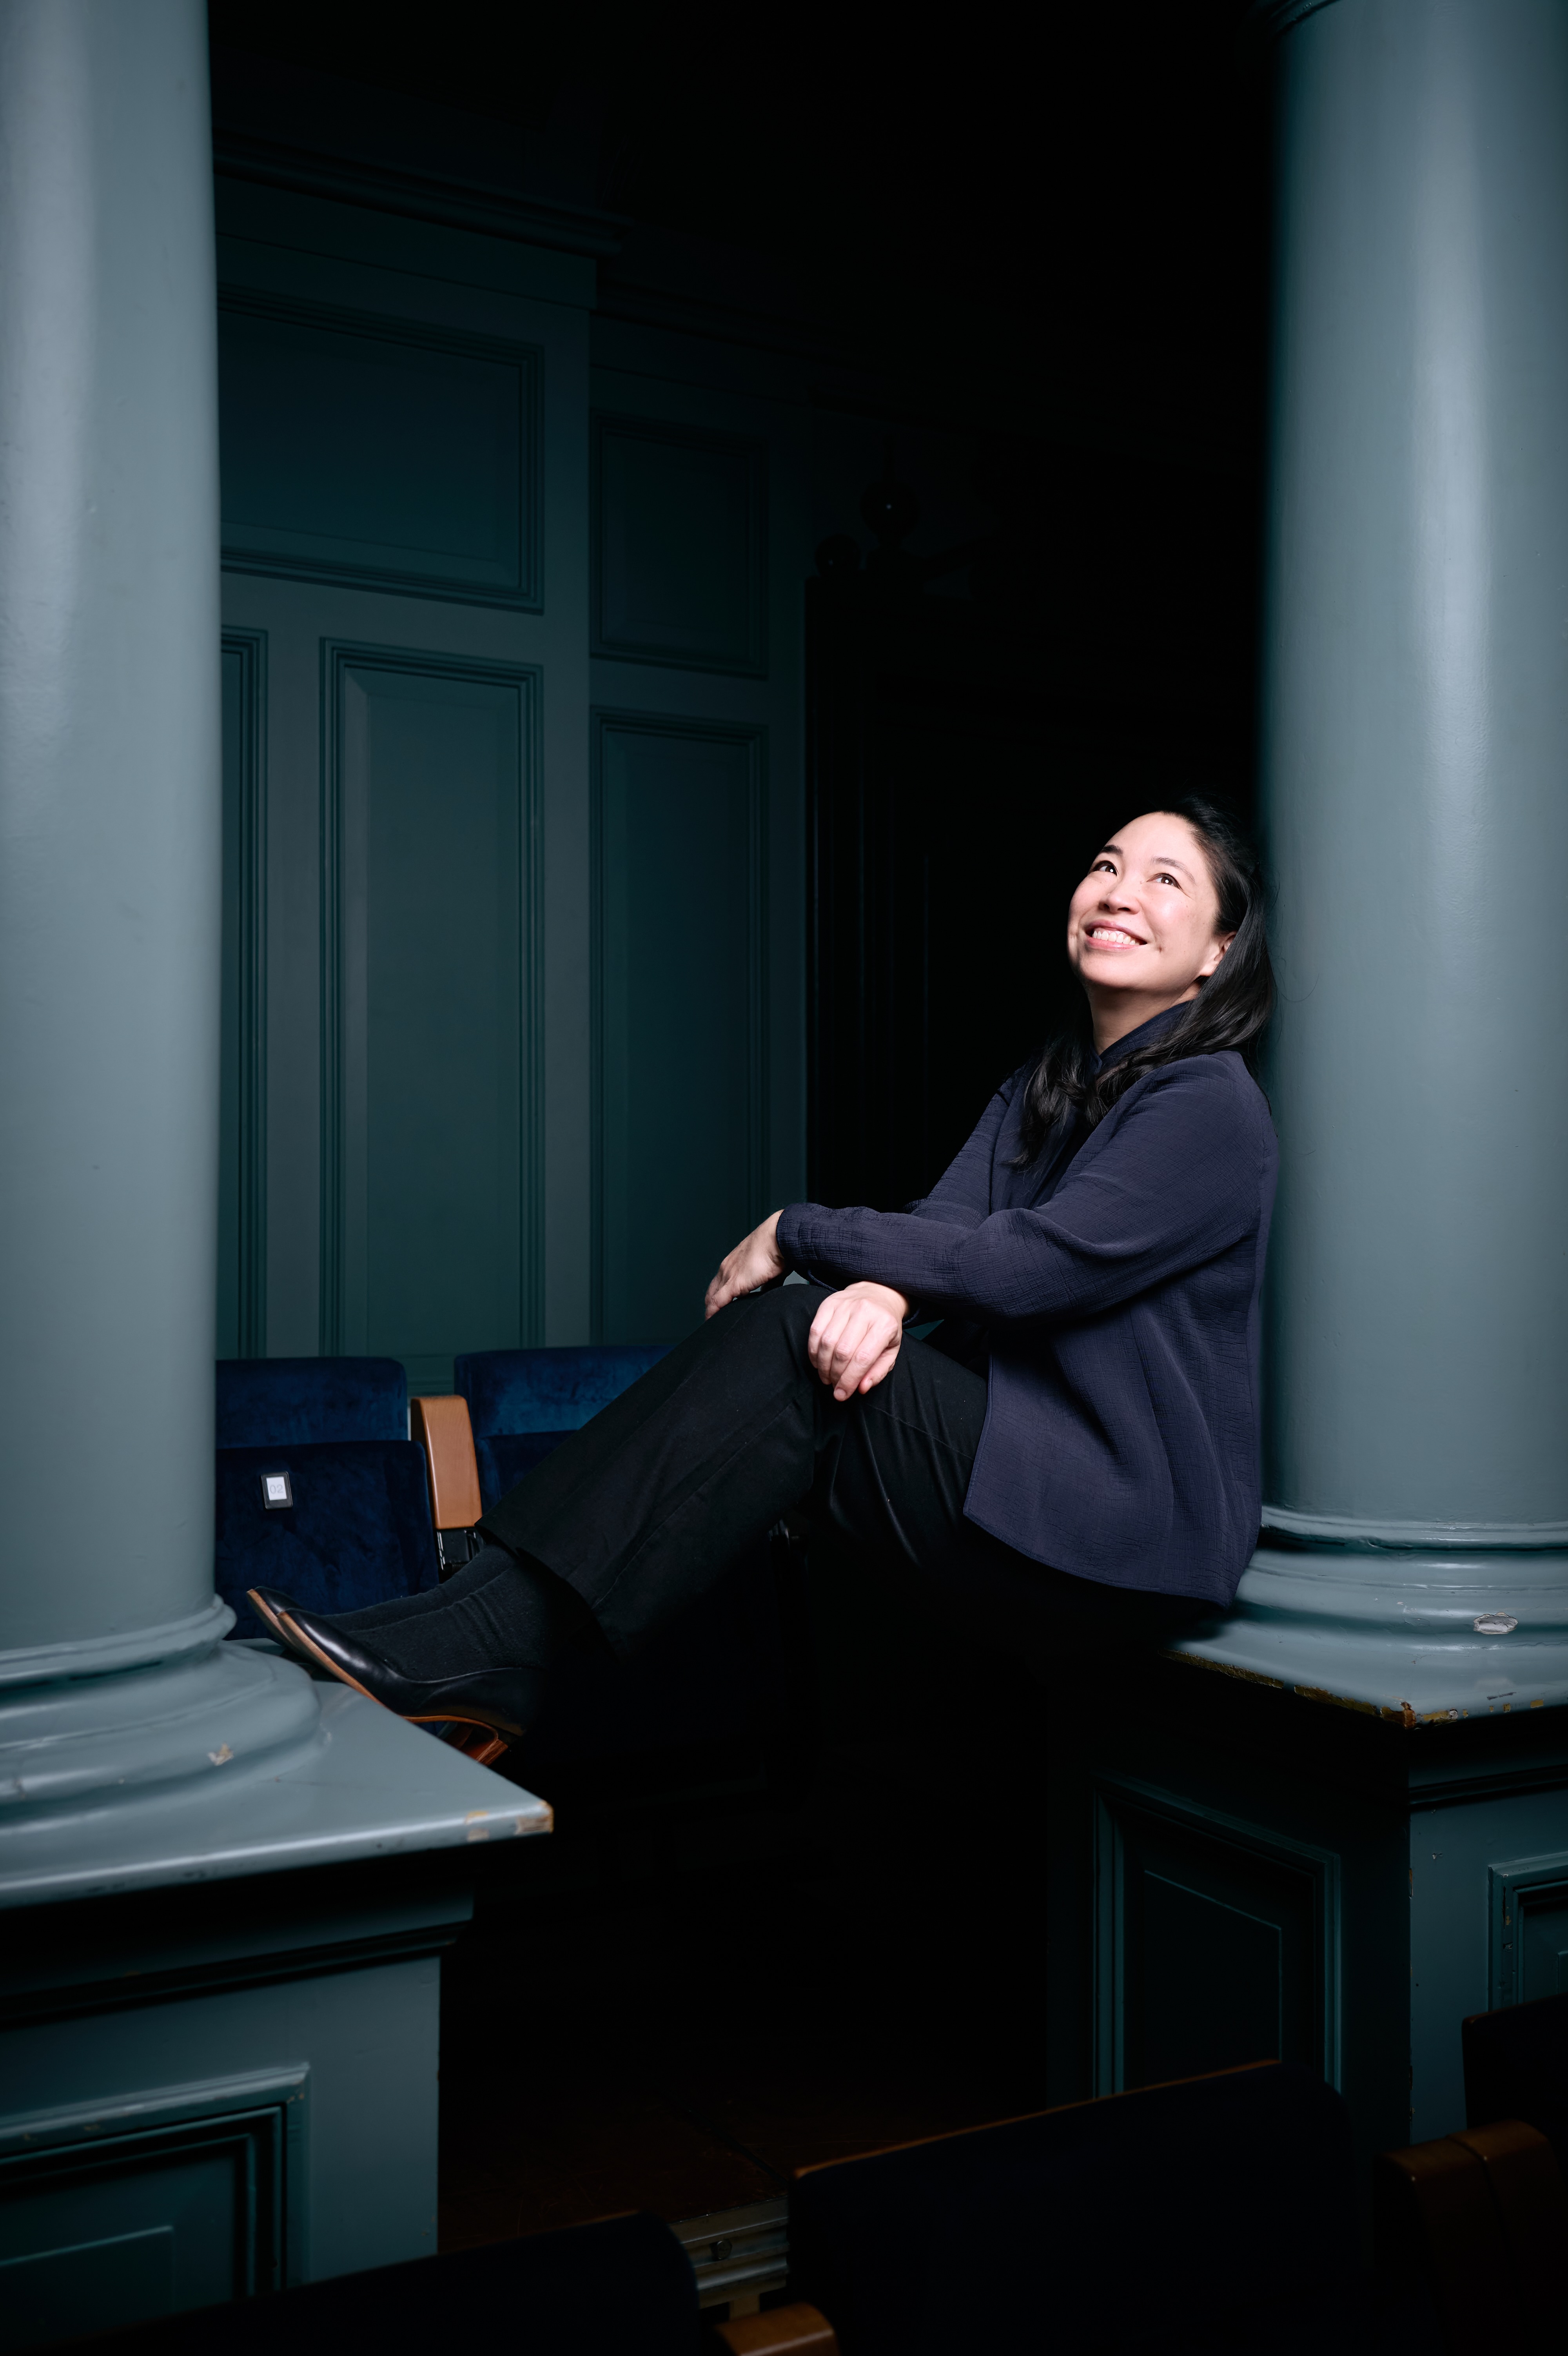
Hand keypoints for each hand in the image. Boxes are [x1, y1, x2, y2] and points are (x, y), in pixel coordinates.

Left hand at [705, 1211, 785, 1317]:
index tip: (721, 1308)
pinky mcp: (734, 1283)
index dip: (719, 1296)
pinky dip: (713, 1312)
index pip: (721, 1282)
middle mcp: (727, 1268)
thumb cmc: (779, 1249)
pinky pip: (717, 1302)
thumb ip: (766, 1285)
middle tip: (714, 1318)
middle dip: (712, 1305)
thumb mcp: (770, 1271)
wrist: (780, 1238)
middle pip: (712, 1290)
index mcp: (734, 1262)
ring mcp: (728, 1275)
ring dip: (713, 1309)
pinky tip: (712, 1321)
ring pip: (712, 1296)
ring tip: (714, 1323)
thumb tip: (766, 1295)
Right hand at [808, 1281, 910, 1399]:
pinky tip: (818, 1361)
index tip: (841, 1394)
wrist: (877, 1294)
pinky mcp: (828, 1303)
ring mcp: (845, 1305)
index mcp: (885, 1324)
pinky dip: (813, 1351)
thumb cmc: (884, 1327)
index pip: (863, 1358)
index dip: (849, 1380)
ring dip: (823, 1366)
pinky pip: (815, 1331)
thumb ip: (878, 1371)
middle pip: (842, 1351)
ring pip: (826, 1342)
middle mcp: (865, 1311)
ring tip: (826, 1376)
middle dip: (835, 1375)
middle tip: (833, 1386)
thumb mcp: (891, 1350)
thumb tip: (860, 1388)